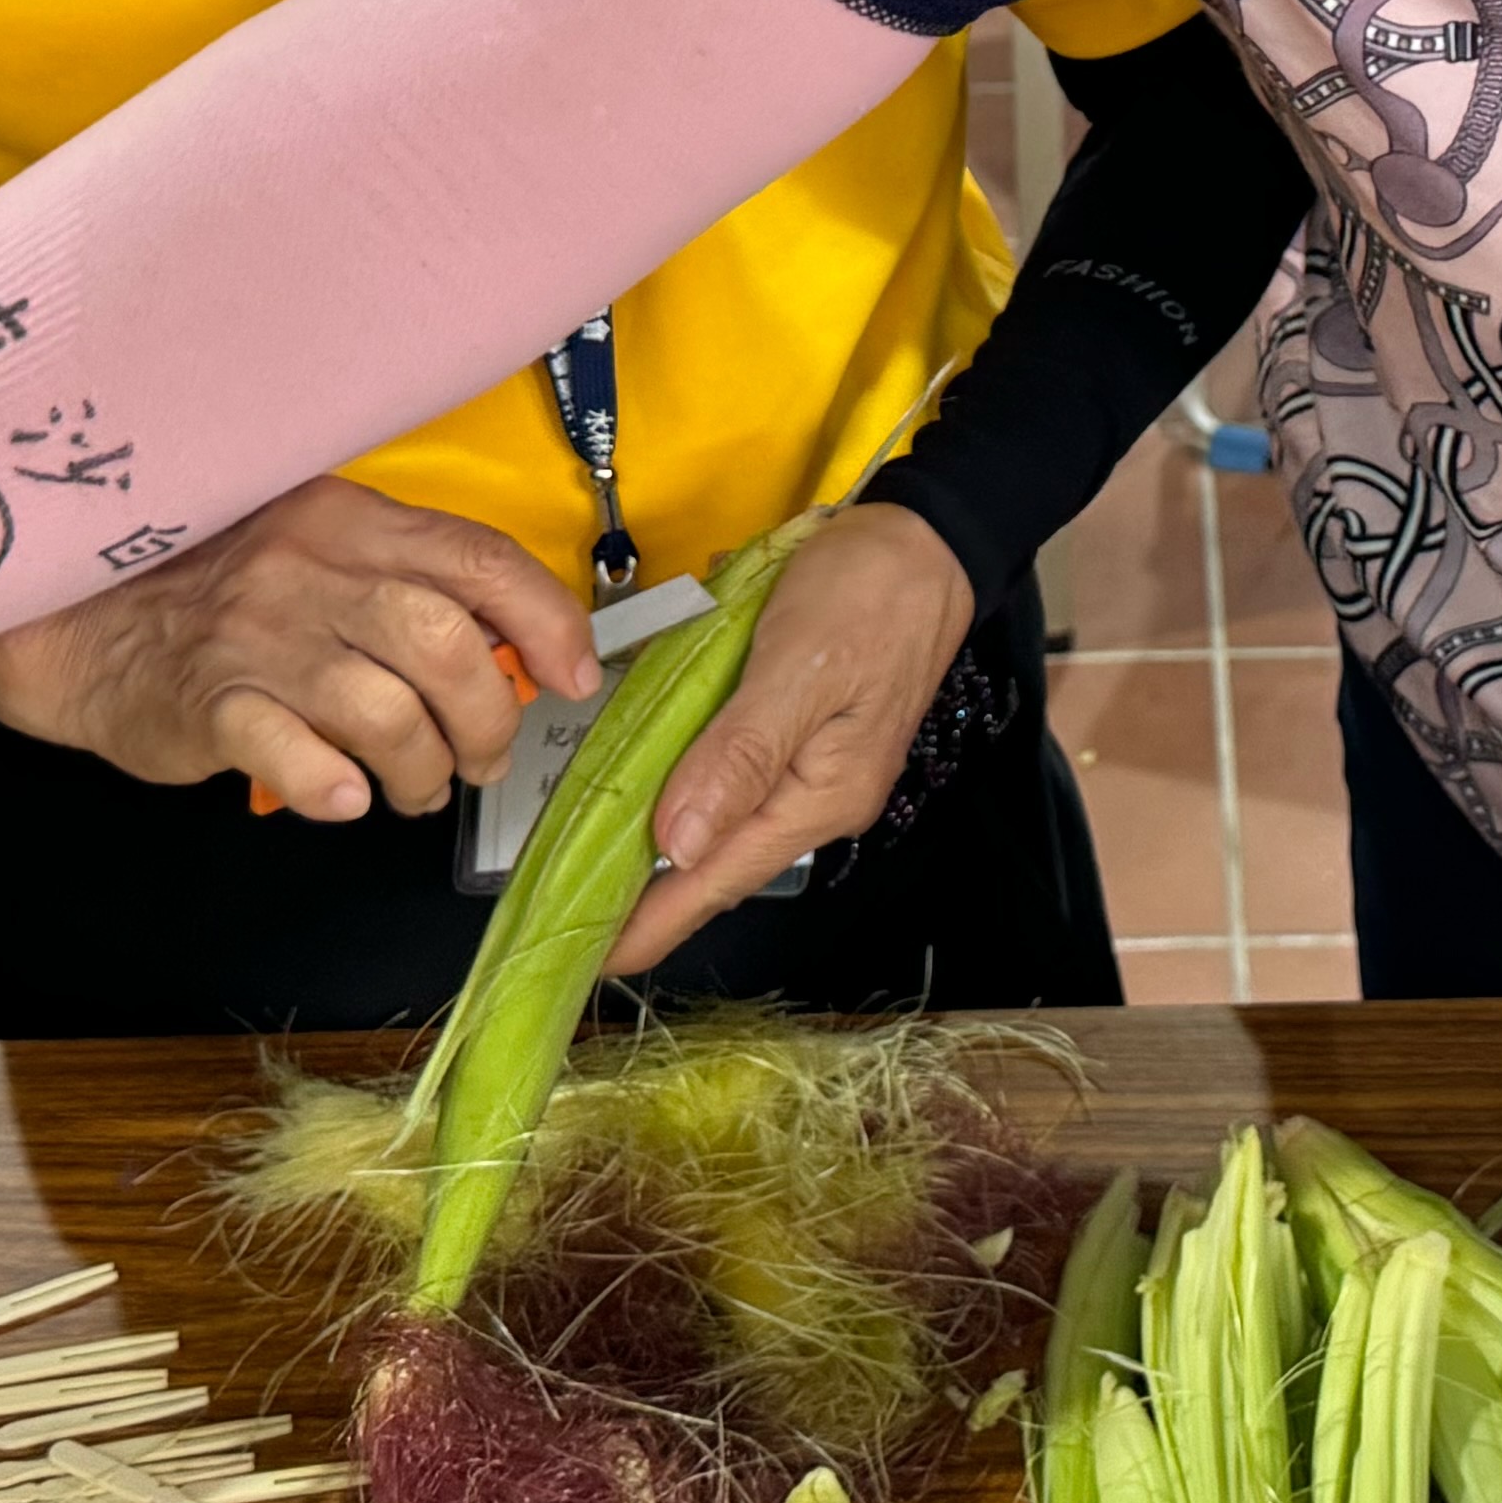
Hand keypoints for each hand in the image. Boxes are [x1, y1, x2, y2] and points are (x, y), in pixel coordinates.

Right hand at [0, 468, 594, 825]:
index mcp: (350, 521)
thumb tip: (517, 645)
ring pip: (387, 710)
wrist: (77, 623)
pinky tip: (344, 793)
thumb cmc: (222, 597)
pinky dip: (338, 786)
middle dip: (487, 718)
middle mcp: (309, 568)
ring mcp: (256, 637)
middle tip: (481, 758)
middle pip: (445, 643)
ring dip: (424, 769)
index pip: (477, 559)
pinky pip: (296, 756)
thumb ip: (407, 583)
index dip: (546, 620)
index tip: (573, 677)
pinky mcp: (208, 705)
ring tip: (414, 787)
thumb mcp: (318, 557)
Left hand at [610, 503, 976, 976]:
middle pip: (720, 864)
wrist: (929, 540)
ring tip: (595, 875)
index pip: (720, 878)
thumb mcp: (799, 666)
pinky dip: (688, 804)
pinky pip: (735, 789)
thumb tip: (681, 841)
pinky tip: (650, 805)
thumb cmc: (869, 592)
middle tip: (572, 921)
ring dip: (663, 856)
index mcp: (822, 795)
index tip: (592, 962)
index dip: (653, 923)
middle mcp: (819, 799)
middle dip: (649, 900)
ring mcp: (814, 771)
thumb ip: (741, 753)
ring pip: (725, 828)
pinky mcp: (804, 739)